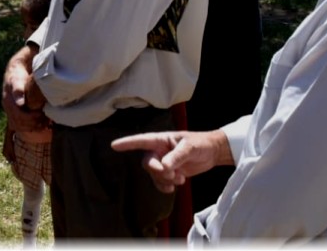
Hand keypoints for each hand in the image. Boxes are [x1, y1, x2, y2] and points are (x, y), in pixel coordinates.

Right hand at [2, 46, 48, 132]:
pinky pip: (20, 125)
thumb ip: (18, 90)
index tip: (41, 115)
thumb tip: (20, 103)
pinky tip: (39, 124)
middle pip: (19, 123)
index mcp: (8, 101)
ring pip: (19, 126)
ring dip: (32, 127)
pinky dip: (30, 127)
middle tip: (45, 120)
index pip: (18, 117)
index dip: (30, 119)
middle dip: (32, 124)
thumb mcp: (17, 80)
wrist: (15, 70)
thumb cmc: (18, 75)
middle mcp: (8, 107)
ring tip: (43, 123)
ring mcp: (10, 110)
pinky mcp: (14, 111)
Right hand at [110, 129, 231, 193]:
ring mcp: (163, 162)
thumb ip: (176, 156)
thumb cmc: (200, 144)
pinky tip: (175, 186)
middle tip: (172, 174)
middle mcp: (158, 151)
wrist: (212, 153)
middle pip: (147, 163)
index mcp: (161, 140)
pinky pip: (159, 182)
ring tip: (180, 178)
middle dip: (157, 171)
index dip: (127, 143)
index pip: (141, 141)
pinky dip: (165, 186)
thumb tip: (163, 167)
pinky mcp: (169, 172)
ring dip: (164, 180)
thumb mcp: (190, 147)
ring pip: (153, 175)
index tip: (114, 145)